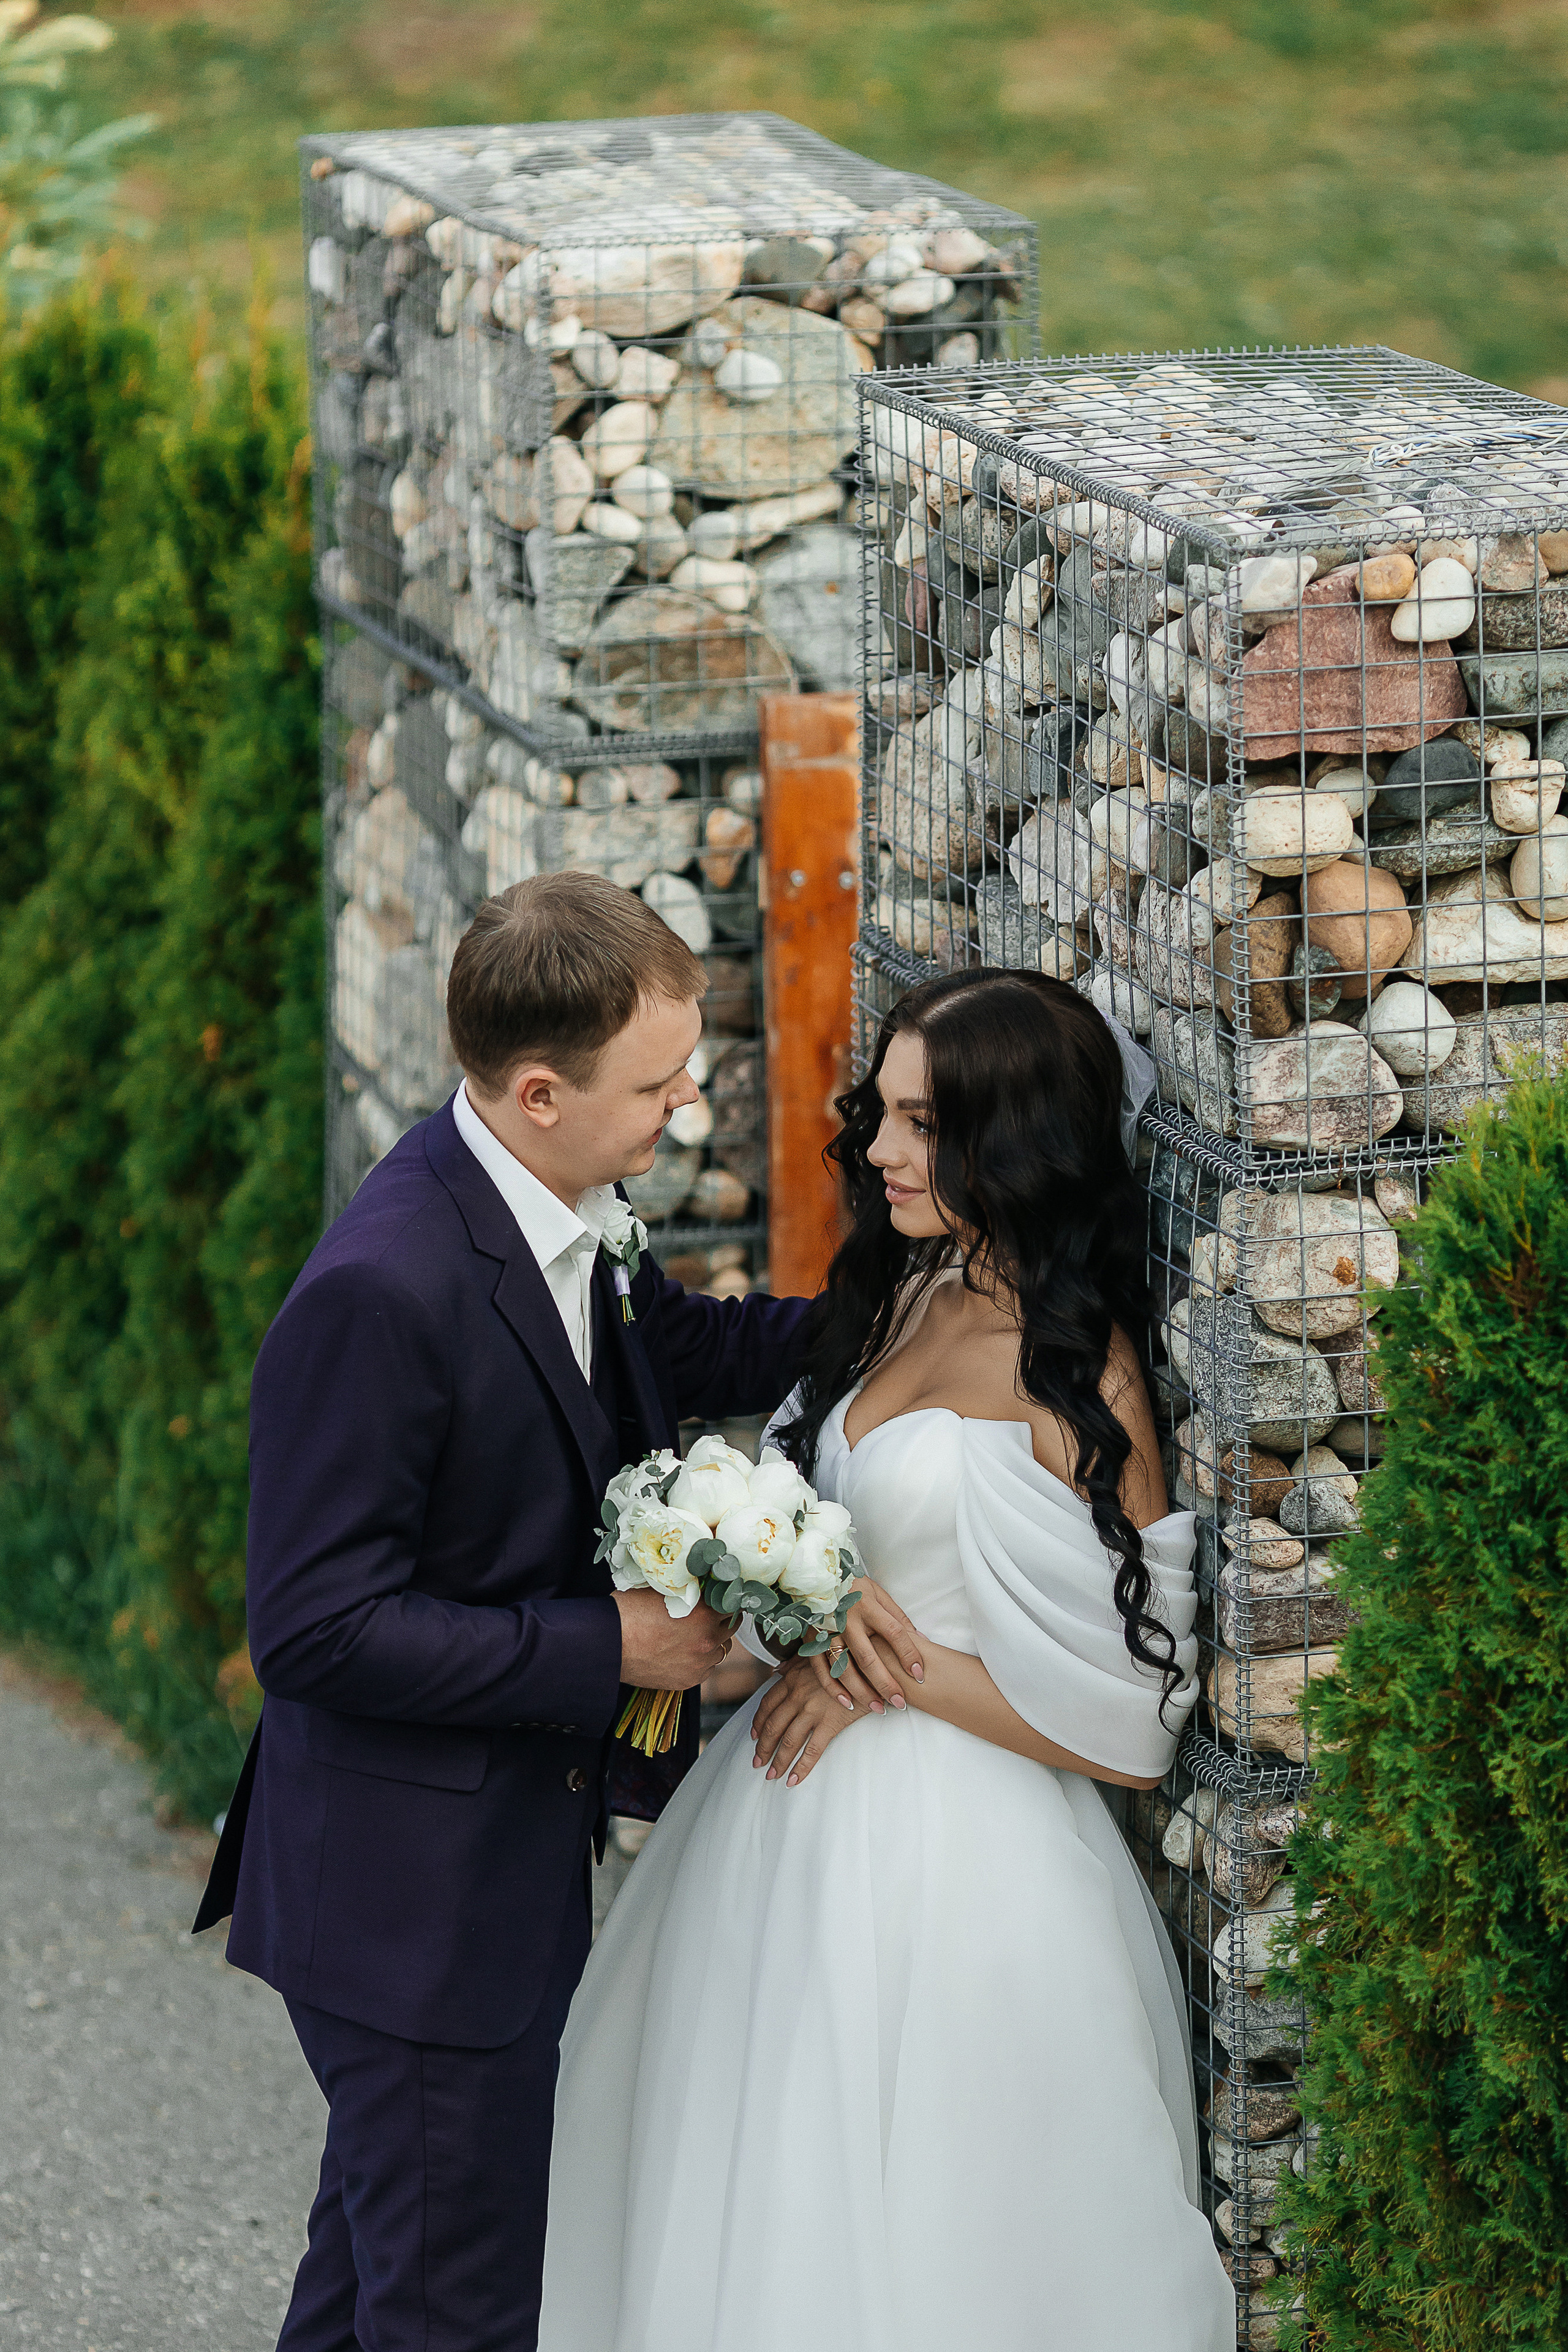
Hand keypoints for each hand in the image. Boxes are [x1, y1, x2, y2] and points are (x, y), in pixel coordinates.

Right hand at [615, 1591, 732, 1689]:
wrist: (609, 1644)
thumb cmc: (629, 1613)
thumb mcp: (663, 1590)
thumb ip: (688, 1590)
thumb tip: (701, 1584)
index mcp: (704, 1613)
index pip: (731, 1604)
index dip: (725, 1599)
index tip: (720, 1598)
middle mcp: (707, 1640)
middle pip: (730, 1628)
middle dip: (721, 1620)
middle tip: (710, 1616)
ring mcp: (699, 1663)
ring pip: (721, 1651)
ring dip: (714, 1642)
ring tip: (696, 1636)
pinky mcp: (689, 1680)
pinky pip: (707, 1669)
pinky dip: (701, 1661)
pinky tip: (685, 1652)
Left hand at [751, 1657, 864, 1786]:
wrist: (874, 1661)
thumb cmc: (847, 1657)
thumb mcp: (816, 1654)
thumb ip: (795, 1663)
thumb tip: (779, 1669)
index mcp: (793, 1678)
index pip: (768, 1704)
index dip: (758, 1723)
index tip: (754, 1736)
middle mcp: (798, 1694)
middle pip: (773, 1725)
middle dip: (763, 1747)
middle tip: (757, 1762)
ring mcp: (813, 1709)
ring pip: (788, 1740)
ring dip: (777, 1760)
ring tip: (771, 1775)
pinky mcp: (831, 1722)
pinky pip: (812, 1750)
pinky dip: (801, 1767)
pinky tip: (793, 1780)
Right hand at [826, 1576, 924, 1715]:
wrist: (815, 1574)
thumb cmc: (852, 1585)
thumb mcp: (878, 1592)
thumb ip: (898, 1617)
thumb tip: (921, 1640)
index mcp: (868, 1606)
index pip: (894, 1632)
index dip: (909, 1654)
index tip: (919, 1674)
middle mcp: (848, 1621)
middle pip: (869, 1657)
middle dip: (886, 1684)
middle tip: (900, 1703)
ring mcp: (828, 1632)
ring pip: (844, 1668)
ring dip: (862, 1692)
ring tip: (878, 1708)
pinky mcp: (812, 1640)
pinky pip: (821, 1669)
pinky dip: (833, 1688)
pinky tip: (847, 1703)